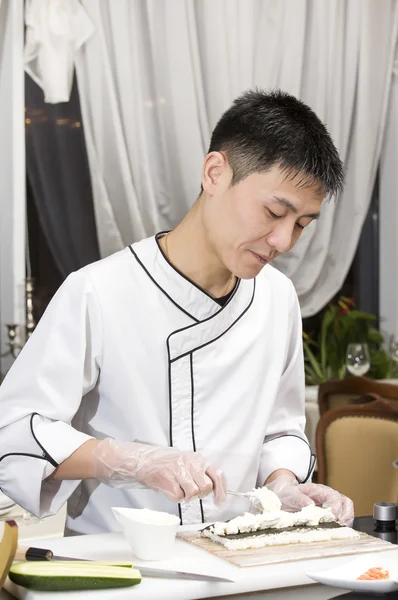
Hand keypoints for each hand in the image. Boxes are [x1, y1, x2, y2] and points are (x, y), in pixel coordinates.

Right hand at [92, 438, 226, 504]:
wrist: (144, 459)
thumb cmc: (167, 462)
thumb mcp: (187, 461)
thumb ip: (201, 471)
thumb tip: (216, 488)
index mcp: (197, 459)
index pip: (218, 474)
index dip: (222, 491)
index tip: (220, 502)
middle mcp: (190, 463)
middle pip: (206, 487)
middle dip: (200, 494)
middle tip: (190, 491)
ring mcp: (179, 471)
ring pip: (193, 494)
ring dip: (187, 496)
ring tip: (179, 488)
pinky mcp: (168, 480)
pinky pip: (178, 497)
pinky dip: (175, 497)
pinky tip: (169, 489)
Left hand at [266, 474, 353, 525]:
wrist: (285, 496)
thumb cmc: (289, 494)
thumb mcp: (290, 494)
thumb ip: (299, 498)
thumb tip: (310, 504)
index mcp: (320, 490)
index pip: (335, 497)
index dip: (336, 508)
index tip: (333, 518)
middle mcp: (329, 497)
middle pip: (346, 503)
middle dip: (345, 516)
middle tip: (339, 527)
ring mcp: (331, 505)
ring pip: (347, 511)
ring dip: (346, 522)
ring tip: (340, 532)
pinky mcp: (331, 515)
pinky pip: (342, 519)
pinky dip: (342, 526)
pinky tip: (336, 533)